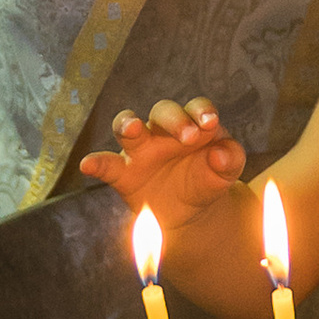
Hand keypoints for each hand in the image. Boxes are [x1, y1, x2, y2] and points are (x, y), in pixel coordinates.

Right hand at [79, 96, 246, 236]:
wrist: (192, 211)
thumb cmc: (209, 179)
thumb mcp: (227, 172)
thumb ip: (230, 159)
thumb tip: (219, 154)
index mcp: (193, 124)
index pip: (196, 107)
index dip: (202, 111)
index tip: (210, 123)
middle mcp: (163, 131)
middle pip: (163, 111)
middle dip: (174, 120)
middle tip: (188, 137)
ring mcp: (140, 149)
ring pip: (128, 127)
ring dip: (128, 124)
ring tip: (133, 129)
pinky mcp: (124, 173)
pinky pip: (107, 164)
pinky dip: (96, 163)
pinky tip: (87, 165)